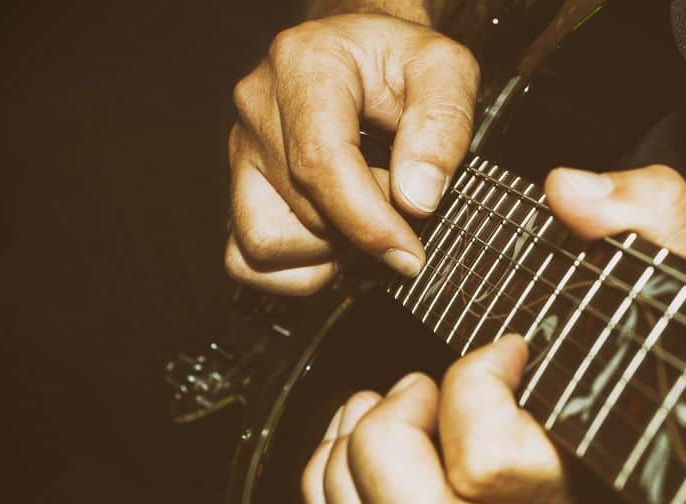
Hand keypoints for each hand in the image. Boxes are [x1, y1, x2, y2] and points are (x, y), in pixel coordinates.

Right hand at [225, 13, 479, 294]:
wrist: (362, 52)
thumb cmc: (402, 59)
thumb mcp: (446, 70)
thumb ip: (443, 124)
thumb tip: (418, 198)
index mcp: (304, 65)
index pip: (320, 162)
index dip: (367, 221)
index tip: (410, 254)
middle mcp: (259, 107)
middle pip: (304, 209)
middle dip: (364, 228)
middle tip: (401, 199)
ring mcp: (242, 151)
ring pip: (266, 242)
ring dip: (328, 250)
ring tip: (364, 212)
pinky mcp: (239, 187)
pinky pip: (247, 260)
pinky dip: (297, 269)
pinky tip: (334, 242)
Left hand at [301, 163, 685, 503]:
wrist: (679, 442)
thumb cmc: (671, 365)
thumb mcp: (676, 276)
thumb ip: (644, 216)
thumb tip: (570, 194)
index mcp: (602, 483)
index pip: (491, 465)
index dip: (473, 388)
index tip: (504, 347)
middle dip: (390, 442)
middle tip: (419, 386)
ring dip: (350, 465)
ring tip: (386, 408)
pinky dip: (330, 493)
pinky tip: (363, 437)